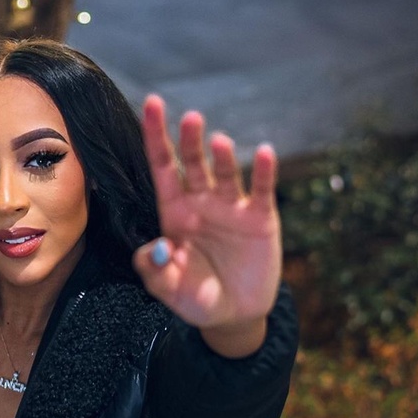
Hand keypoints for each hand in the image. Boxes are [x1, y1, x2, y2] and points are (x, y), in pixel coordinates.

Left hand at [132, 95, 282, 355]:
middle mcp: (201, 203)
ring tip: (218, 143)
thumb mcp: (170, 291)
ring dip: (222, 156)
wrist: (234, 315)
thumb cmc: (196, 299)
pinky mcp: (259, 218)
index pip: (163, 167)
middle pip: (193, 163)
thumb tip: (153, 249)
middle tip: (191, 119)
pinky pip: (262, 190)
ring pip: (226, 172)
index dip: (156, 136)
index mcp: (174, 213)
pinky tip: (265, 153)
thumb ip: (155, 272)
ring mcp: (232, 208)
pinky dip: (264, 171)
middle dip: (190, 140)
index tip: (153, 102)